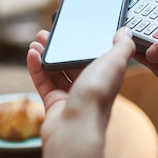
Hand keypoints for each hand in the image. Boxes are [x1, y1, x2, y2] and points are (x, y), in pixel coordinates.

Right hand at [27, 27, 135, 157]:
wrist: (75, 129)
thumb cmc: (96, 98)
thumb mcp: (114, 64)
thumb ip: (122, 46)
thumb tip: (126, 32)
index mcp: (106, 75)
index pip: (94, 54)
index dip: (84, 41)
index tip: (73, 28)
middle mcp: (89, 85)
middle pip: (72, 61)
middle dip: (60, 46)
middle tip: (46, 33)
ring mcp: (71, 95)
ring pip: (56, 70)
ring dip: (46, 55)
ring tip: (36, 42)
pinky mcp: (54, 103)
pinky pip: (43, 82)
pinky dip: (36, 68)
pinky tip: (31, 55)